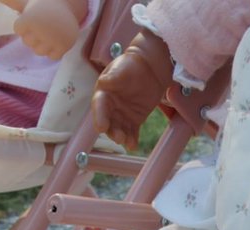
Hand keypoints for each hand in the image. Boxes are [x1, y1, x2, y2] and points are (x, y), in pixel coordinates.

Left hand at [14, 0, 85, 58]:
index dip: (24, 23)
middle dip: (33, 35)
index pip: (18, 30)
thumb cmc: (41, 5)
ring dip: (43, 44)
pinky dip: (54, 50)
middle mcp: (41, 30)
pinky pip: (53, 56)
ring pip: (39, 51)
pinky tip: (56, 39)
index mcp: (29, 19)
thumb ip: (9, 0)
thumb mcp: (23, 1)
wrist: (67, 6)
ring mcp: (54, 39)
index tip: (33, 16)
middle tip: (42, 24)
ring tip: (48, 32)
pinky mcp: (64, 46)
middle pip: (28, 42)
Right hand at [90, 31, 171, 150]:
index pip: (99, 106)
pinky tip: (133, 145)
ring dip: (122, 137)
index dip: (99, 117)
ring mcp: (121, 115)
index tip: (101, 127)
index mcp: (103, 93)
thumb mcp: (122, 67)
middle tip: (118, 138)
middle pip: (107, 122)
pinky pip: (132, 131)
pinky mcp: (134, 120)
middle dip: (111, 131)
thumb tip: (105, 81)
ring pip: (119, 129)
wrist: (150, 68)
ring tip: (127, 142)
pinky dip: (132, 139)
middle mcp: (110, 107)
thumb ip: (114, 76)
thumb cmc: (131, 64)